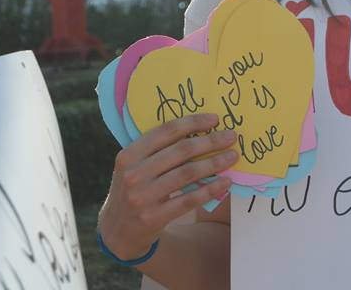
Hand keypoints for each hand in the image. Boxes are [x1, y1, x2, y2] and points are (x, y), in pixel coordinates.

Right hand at [97, 114, 237, 260]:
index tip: (215, 119)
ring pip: (188, 174)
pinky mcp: (154, 217)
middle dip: (210, 141)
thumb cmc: (135, 189)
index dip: (193, 122)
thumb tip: (200, 131)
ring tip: (233, 157)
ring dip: (215, 163)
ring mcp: (142, 197)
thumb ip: (157, 150)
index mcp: (129, 155)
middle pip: (181, 151)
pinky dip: (210, 189)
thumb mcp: (135, 166)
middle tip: (231, 136)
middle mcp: (134, 174)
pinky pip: (189, 199)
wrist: (118, 231)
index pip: (166, 131)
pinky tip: (226, 182)